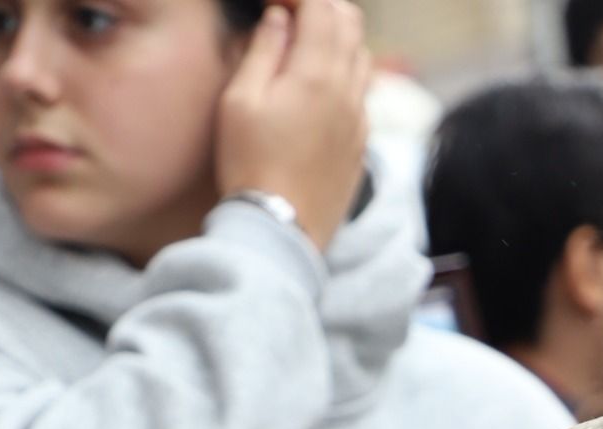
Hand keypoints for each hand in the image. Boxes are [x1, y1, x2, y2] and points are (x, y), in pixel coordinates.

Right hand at [216, 0, 371, 253]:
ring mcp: (359, 121)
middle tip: (292, 16)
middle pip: (350, 24)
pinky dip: (345, 76)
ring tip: (305, 50)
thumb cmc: (249, 166)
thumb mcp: (240, 101)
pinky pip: (362, 94)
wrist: (279, 232)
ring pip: (362, 57)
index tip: (276, 2)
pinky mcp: (360, 146)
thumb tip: (280, 17)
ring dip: (337, 40)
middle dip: (323, 8)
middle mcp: (347, 92)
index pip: (322, 7)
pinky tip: (319, 90)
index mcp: (316, 74)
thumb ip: (263, 50)